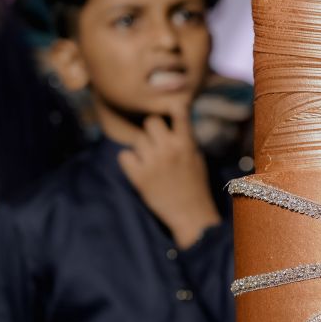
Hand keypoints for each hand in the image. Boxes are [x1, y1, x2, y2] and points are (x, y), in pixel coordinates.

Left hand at [119, 113, 220, 248]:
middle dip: (151, 130)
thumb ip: (184, 138)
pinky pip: (124, 155)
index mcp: (186, 143)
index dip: (171, 107)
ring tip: (149, 159)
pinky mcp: (139, 176)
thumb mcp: (196, 157)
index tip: (168, 109)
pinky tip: (138, 168)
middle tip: (155, 141)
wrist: (190, 214)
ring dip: (141, 147)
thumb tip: (171, 119)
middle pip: (150, 121)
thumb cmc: (195, 185)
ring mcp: (153, 162)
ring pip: (137, 139)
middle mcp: (169, 149)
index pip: (178, 110)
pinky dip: (129, 161)